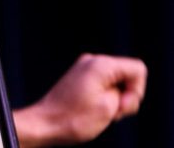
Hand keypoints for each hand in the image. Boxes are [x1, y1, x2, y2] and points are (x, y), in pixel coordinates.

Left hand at [14, 53, 147, 146]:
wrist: (45, 123)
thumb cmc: (74, 118)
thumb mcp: (110, 106)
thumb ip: (126, 92)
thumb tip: (124, 86)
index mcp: (100, 64)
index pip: (138, 69)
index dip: (136, 91)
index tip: (120, 105)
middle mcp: (92, 60)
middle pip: (127, 75)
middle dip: (126, 96)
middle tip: (111, 112)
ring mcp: (84, 68)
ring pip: (117, 82)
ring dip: (116, 99)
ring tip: (101, 113)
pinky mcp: (80, 77)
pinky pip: (105, 85)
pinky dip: (106, 98)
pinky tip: (95, 110)